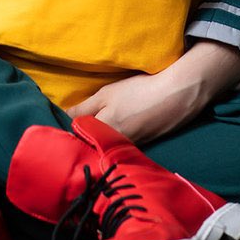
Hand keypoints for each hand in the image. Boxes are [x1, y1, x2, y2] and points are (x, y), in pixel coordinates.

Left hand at [67, 41, 239, 144]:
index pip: (77, 139)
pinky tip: (126, 126)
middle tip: (82, 123)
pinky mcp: (144, 145)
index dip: (70, 131)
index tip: (66, 123)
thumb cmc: (138, 92)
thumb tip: (62, 118)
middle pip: (93, 144)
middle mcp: (114, 147)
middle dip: (85, 137)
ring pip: (109, 145)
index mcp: (102, 135)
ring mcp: (130, 148)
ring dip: (102, 138)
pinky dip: (120, 138)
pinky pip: (124, 145)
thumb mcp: (106, 95)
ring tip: (104, 123)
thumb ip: (83, 108)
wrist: (177, 96)